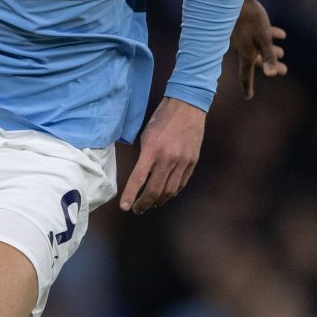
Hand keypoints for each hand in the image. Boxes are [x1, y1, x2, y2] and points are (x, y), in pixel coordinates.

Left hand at [119, 98, 205, 213]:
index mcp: (152, 150)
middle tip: (137, 209)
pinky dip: (172, 193)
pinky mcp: (192, 162)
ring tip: (150, 204)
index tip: (124, 207)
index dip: (130, 195)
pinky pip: (181, 184)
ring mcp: (182, 161)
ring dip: (158, 201)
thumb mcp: (146, 136)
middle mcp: (168, 158)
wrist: (187, 106)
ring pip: (169, 191)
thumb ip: (145, 158)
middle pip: (155, 190)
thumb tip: (142, 177)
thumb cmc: (162, 119)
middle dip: (144, 203)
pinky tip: (165, 195)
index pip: (138, 179)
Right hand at [231, 0, 286, 98]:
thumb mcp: (264, 38)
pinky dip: (268, 37)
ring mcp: (240, 37)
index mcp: (245, 53)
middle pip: (256, 61)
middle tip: (284, 70)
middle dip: (271, 66)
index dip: (247, 87)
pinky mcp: (243, 26)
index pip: (245, 75)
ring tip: (283, 51)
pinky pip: (257, 36)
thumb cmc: (252, 18)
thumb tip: (271, 74)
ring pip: (257, 48)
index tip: (248, 97)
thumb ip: (268, 56)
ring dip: (271, 51)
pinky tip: (280, 34)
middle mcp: (241, 47)